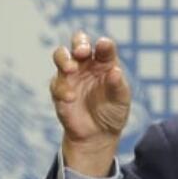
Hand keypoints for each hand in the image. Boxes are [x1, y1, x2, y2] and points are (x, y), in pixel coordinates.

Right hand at [50, 31, 130, 175]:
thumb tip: (115, 71)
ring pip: (61, 56)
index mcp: (105, 63)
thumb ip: (118, 85)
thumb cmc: (112, 112)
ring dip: (64, 59)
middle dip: (79, 43)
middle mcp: (86, 65)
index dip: (104, 45)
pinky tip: (70, 97)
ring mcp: (71, 75)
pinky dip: (62, 88)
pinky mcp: (59, 89)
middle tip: (81, 51)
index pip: (104, 48)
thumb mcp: (121, 100)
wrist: (98, 134)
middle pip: (78, 43)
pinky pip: (56, 84)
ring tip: (71, 69)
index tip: (104, 45)